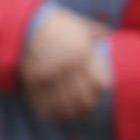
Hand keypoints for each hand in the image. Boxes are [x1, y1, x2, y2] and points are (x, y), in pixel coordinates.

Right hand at [19, 6, 107, 120]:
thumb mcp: (82, 25)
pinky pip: (46, 106)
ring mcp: (49, 77)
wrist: (24, 26)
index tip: (100, 91)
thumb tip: (114, 37)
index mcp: (83, 53)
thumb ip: (99, 33)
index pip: (100, 83)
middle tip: (90, 107)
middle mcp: (68, 67)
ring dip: (73, 113)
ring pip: (66, 105)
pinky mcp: (33, 84)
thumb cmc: (58, 25)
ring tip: (78, 114)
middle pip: (84, 97)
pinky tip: (60, 114)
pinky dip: (54, 114)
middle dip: (89, 105)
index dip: (101, 90)